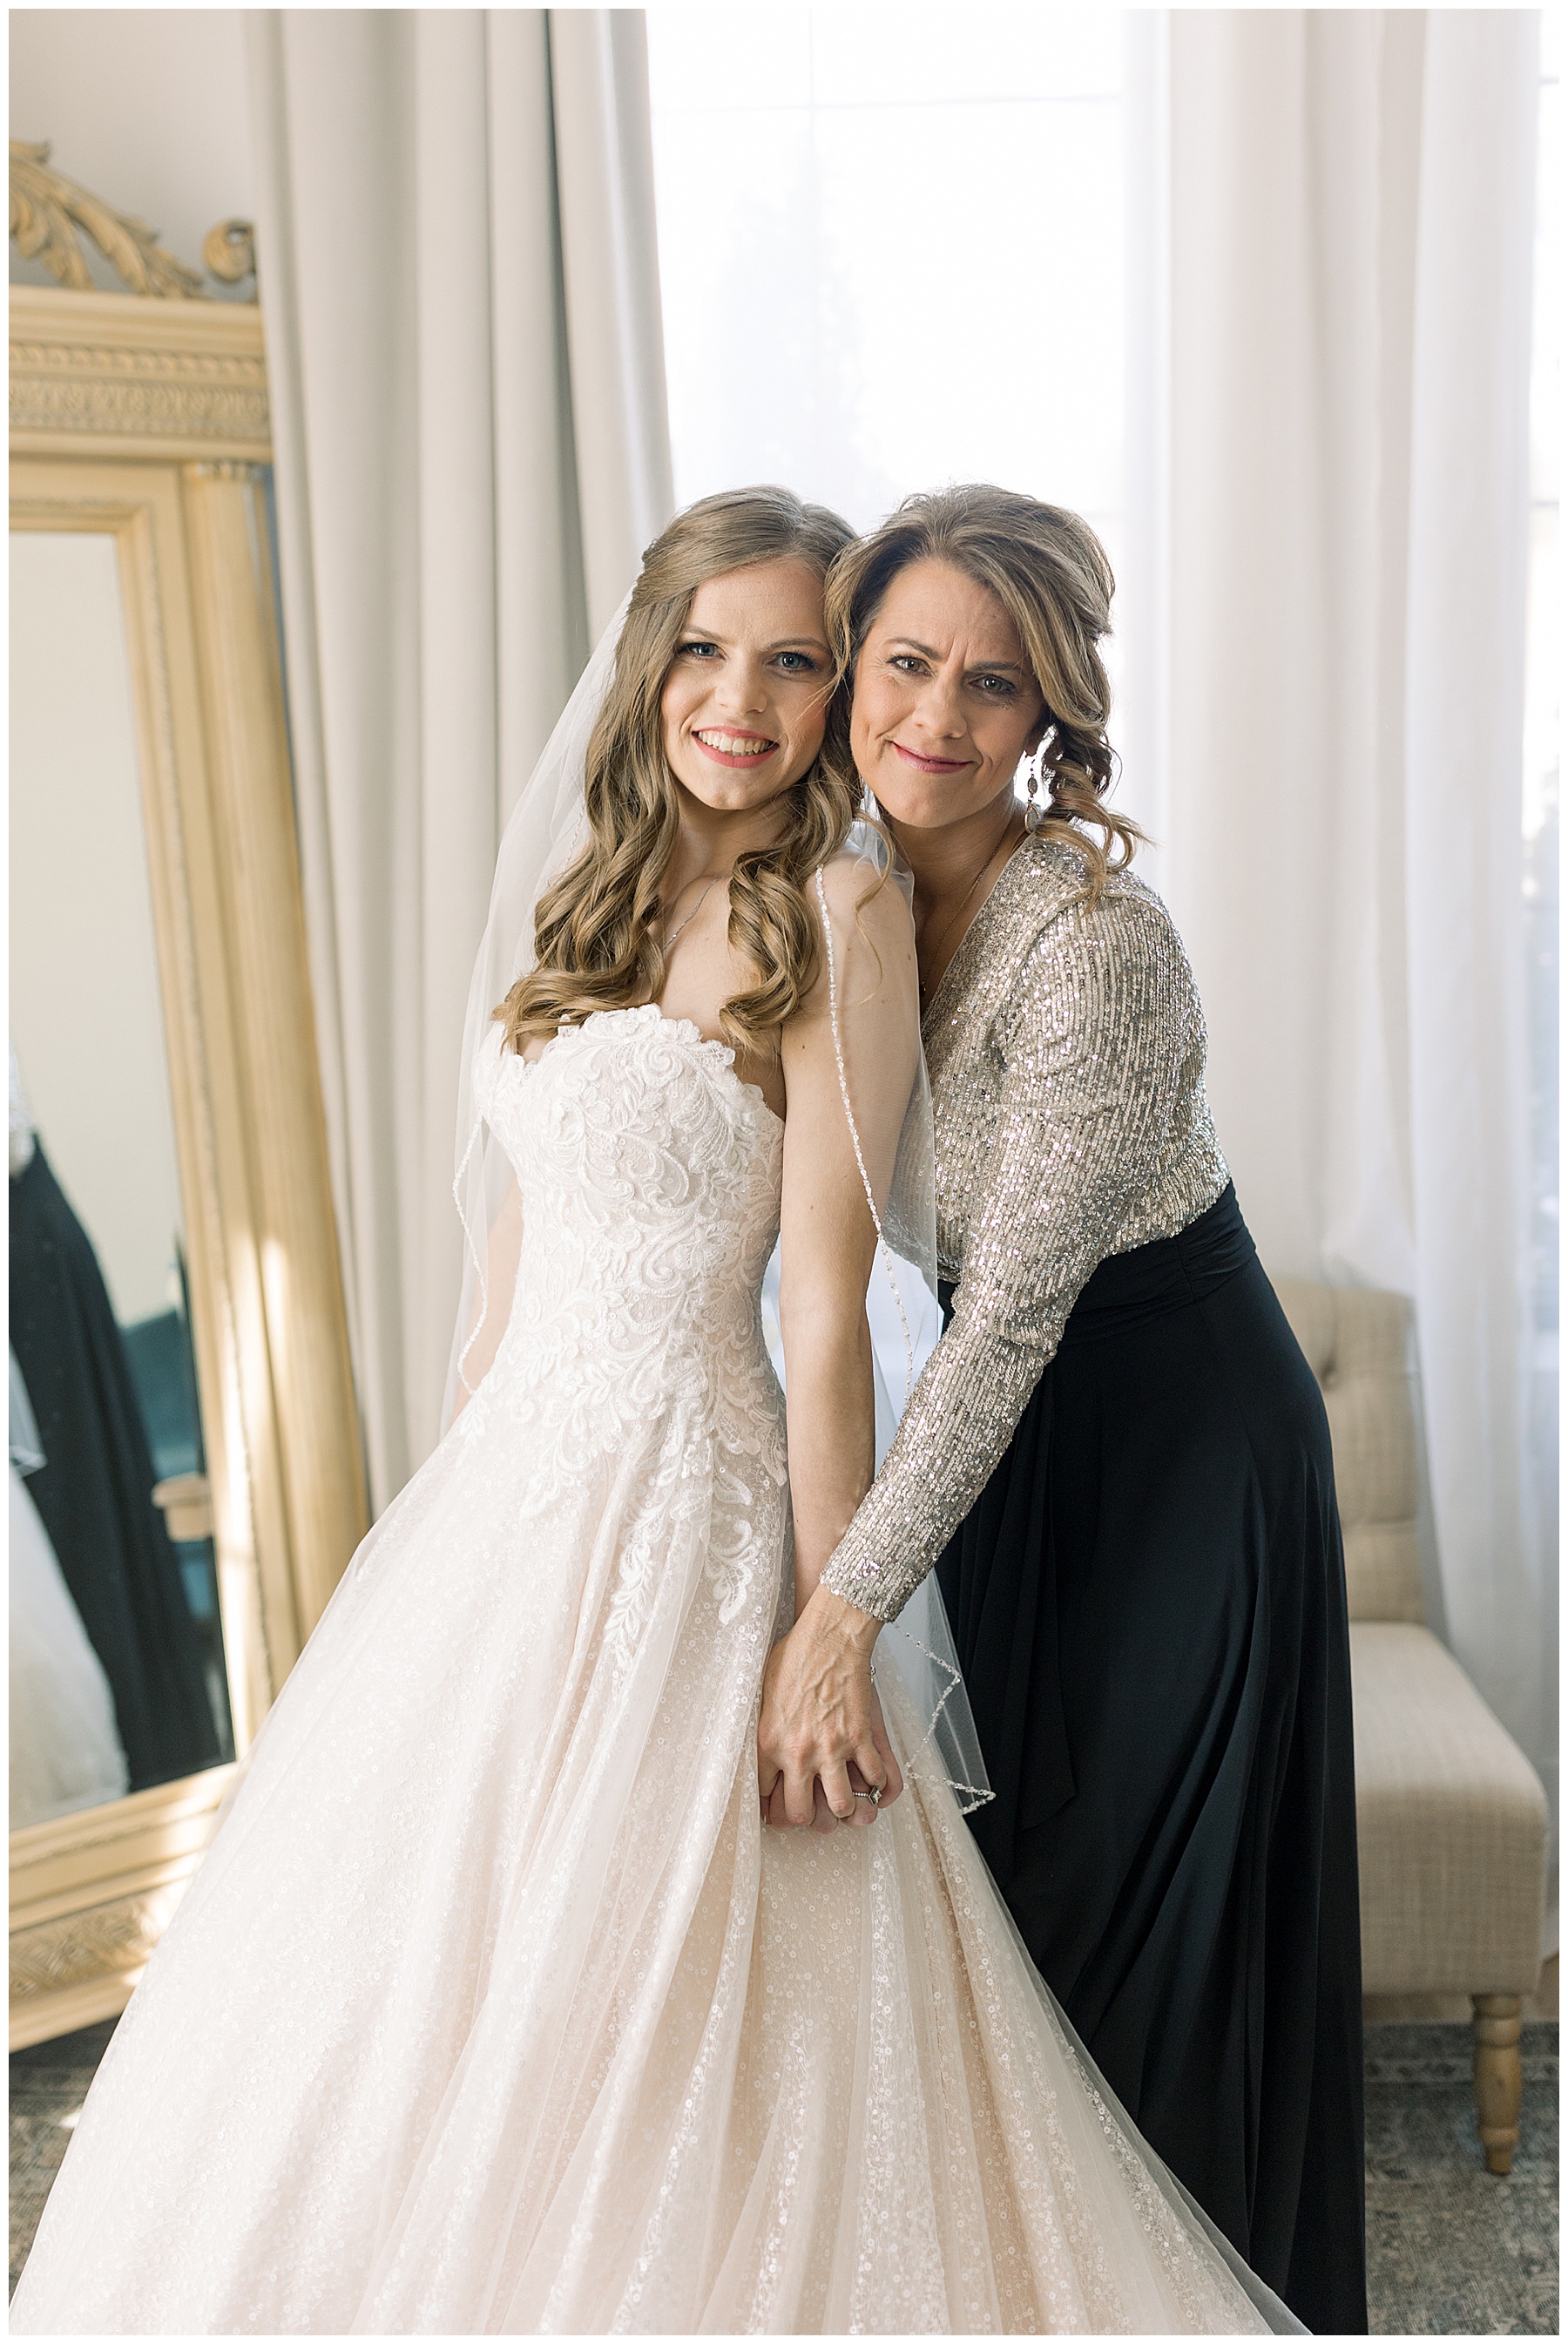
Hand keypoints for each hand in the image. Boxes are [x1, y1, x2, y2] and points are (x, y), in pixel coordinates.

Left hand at [757, 1585, 904, 1827]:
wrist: (829, 1635)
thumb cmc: (795, 1655)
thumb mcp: (760, 1693)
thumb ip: (762, 1727)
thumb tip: (760, 1746)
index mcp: (768, 1743)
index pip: (763, 1794)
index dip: (769, 1806)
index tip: (775, 1807)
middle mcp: (798, 1753)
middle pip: (799, 1813)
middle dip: (804, 1817)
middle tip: (810, 1809)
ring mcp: (832, 1749)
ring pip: (839, 1806)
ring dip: (841, 1808)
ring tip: (842, 1801)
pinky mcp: (860, 1738)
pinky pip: (874, 1779)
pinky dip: (876, 1785)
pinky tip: (871, 1780)